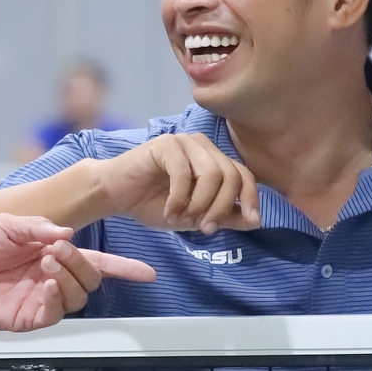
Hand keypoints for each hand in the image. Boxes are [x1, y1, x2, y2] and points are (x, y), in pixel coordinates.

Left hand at [0, 214, 155, 331]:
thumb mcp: (6, 225)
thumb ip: (37, 227)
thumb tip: (67, 233)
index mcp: (51, 255)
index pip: (96, 263)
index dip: (123, 268)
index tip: (147, 273)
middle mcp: (52, 279)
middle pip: (91, 279)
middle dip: (80, 262)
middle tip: (56, 250)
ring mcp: (42, 300)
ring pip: (78, 297)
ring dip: (69, 278)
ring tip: (45, 264)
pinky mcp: (29, 317)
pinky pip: (56, 314)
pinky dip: (57, 298)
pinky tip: (46, 286)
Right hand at [89, 135, 259, 234]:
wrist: (116, 195)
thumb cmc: (154, 204)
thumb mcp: (195, 217)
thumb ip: (224, 217)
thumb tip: (255, 222)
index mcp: (214, 160)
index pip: (244, 175)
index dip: (252, 199)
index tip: (253, 223)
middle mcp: (203, 146)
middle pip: (231, 176)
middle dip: (221, 207)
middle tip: (204, 228)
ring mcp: (184, 142)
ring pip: (212, 174)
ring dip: (199, 204)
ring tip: (182, 219)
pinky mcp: (165, 144)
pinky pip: (183, 173)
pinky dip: (178, 198)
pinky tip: (168, 211)